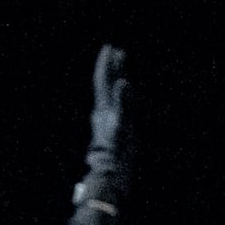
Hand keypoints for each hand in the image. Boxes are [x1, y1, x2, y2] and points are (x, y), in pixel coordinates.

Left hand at [78, 43, 132, 208]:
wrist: (111, 176)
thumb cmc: (118, 153)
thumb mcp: (122, 126)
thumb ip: (123, 104)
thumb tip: (122, 82)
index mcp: (104, 109)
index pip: (103, 80)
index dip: (107, 64)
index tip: (110, 47)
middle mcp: (102, 113)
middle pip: (104, 85)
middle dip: (110, 68)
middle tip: (116, 52)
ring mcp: (106, 122)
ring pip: (109, 95)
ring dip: (115, 80)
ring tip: (120, 70)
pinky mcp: (111, 131)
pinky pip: (115, 107)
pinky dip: (120, 96)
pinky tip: (122, 99)